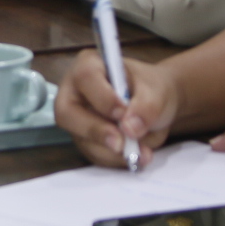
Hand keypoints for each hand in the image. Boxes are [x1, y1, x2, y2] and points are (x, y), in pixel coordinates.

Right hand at [56, 49, 176, 167]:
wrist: (156, 105)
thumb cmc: (151, 89)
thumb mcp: (157, 92)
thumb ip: (147, 106)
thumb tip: (129, 129)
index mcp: (89, 66)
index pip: (85, 78)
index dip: (102, 98)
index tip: (123, 113)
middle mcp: (74, 92)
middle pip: (67, 113)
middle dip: (95, 131)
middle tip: (121, 145)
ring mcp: (76, 118)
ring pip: (81, 140)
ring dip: (112, 152)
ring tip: (142, 153)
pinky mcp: (84, 139)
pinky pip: (94, 154)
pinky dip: (116, 160)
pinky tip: (136, 155)